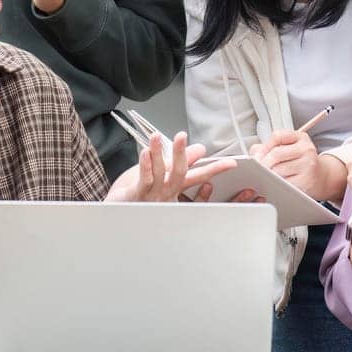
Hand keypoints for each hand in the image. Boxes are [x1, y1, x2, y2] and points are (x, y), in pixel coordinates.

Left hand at [107, 132, 239, 202]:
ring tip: (156, 136)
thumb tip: (199, 149)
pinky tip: (145, 152)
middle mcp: (167, 193)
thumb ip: (183, 162)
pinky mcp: (138, 194)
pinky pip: (144, 179)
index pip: (199, 176)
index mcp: (175, 188)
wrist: (119, 216)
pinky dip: (145, 165)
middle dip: (183, 154)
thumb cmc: (142, 194)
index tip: (232, 163)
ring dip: (158, 153)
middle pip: (180, 174)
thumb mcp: (165, 175)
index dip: (216, 170)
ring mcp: (153, 195)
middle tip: (182, 136)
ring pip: (160, 174)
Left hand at [250, 129, 329, 198]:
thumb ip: (269, 147)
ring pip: (278, 171)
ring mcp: (308, 166)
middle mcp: (307, 149)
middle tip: (256, 170)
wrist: (322, 177)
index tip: (258, 156)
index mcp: (301, 138)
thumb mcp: (289, 148)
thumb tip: (254, 154)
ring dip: (268, 176)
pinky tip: (275, 185)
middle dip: (263, 164)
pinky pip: (284, 184)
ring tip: (265, 178)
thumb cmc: (300, 162)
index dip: (264, 146)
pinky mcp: (306, 182)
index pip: (278, 136)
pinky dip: (276, 186)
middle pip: (276, 154)